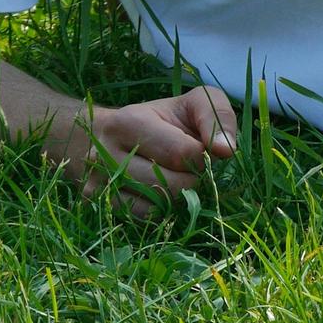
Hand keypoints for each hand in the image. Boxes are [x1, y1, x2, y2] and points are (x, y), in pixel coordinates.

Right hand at [48, 86, 237, 212]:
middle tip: (190, 167)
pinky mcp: (97, 205)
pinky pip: (141, 218)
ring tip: (174, 176)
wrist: (106, 135)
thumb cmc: (160, 118)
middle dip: (192, 178)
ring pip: (155, 206)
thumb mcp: (193, 103)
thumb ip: (217, 116)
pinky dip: (160, 209)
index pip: (182, 153)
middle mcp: (104, 155)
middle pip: (169, 184)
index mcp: (128, 122)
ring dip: (178, 195)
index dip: (202, 155)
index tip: (199, 148)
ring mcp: (96, 183)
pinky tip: (160, 191)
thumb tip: (226, 150)